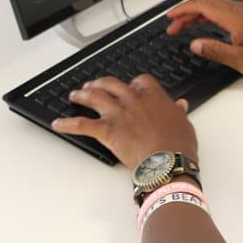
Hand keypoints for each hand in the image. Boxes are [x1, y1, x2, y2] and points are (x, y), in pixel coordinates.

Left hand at [51, 75, 195, 169]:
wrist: (167, 161)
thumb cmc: (178, 144)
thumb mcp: (184, 123)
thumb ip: (178, 112)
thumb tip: (180, 105)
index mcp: (152, 95)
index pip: (139, 81)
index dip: (132, 83)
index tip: (130, 87)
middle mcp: (132, 100)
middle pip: (111, 84)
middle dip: (100, 83)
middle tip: (94, 85)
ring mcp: (117, 114)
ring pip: (94, 97)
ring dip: (82, 95)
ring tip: (75, 95)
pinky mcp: (106, 130)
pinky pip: (82, 124)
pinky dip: (68, 124)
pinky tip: (58, 124)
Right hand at [166, 0, 242, 78]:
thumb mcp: (240, 60)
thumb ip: (215, 50)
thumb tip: (195, 44)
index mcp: (235, 17)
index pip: (202, 5)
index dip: (183, 10)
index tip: (170, 17)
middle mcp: (240, 10)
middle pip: (207, 3)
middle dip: (187, 13)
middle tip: (173, 27)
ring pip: (216, 6)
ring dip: (198, 14)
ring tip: (185, 27)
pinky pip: (225, 10)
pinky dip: (211, 15)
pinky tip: (208, 26)